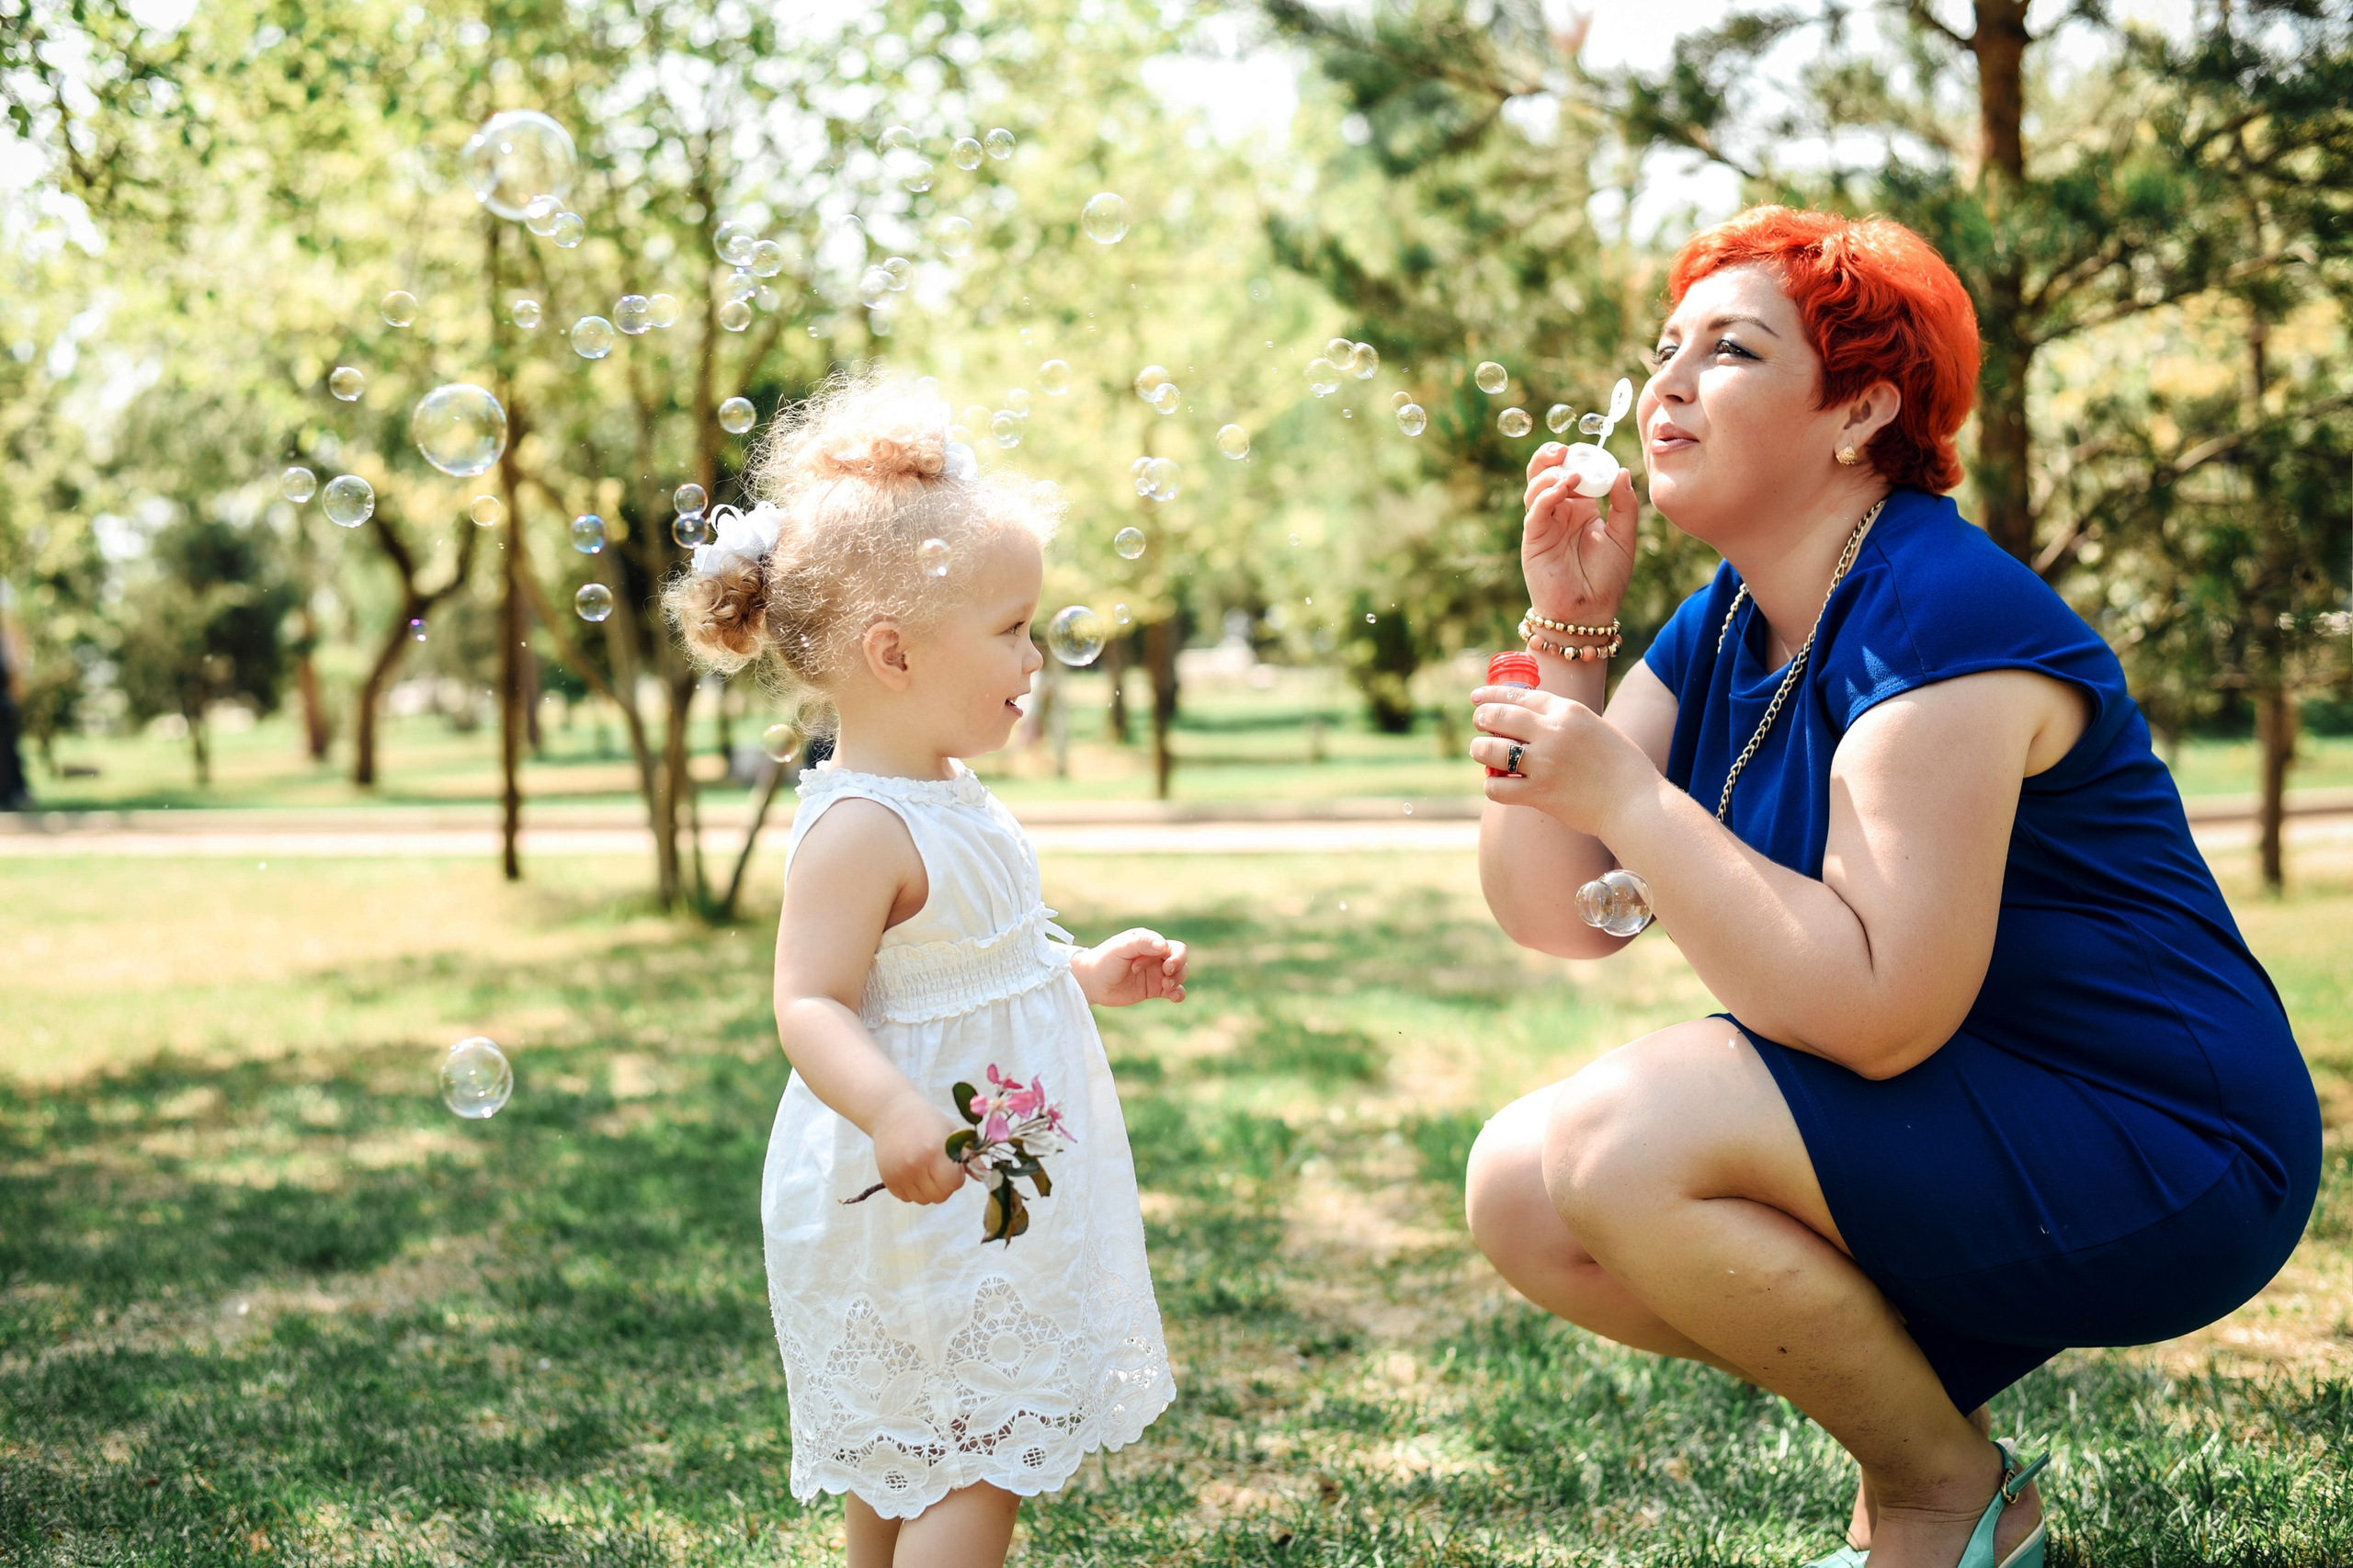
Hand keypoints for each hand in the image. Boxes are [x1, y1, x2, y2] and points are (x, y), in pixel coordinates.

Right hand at [869, 1090, 966, 1203]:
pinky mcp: (887, 1180)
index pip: (953, 1184)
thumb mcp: (951, 1132)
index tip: (952, 1166)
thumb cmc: (926, 1120)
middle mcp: (915, 1166)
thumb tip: (984, 1175)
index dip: (956, 1177)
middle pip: (939, 1196)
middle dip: (944, 1186)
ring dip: (928, 1189)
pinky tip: (911, 1171)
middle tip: (939, 1168)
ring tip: (924, 1168)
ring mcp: (899, 1174)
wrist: (891, 1112)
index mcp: (934, 1151)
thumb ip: (968, 1156)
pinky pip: (907, 1198)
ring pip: (923, 1200)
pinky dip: (912, 1189)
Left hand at [1074, 928, 1188, 1006]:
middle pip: (1181, 960)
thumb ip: (1141, 943)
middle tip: (1166, 976)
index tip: (1163, 966)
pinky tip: (1173, 998)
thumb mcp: (1121, 948)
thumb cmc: (1104, 961)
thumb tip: (1163, 946)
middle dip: (1179, 968)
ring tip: (1165, 987)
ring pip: (1180, 975)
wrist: (1092, 982)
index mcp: (1150, 942)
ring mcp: (1155, 973)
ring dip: (1178, 981)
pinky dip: (1178, 994)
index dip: (1174, 958)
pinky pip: (1173, 991)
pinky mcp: (1154, 989)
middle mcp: (1155, 957)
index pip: (1174, 948)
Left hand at [1470, 683, 1655, 836]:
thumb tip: (1530, 720)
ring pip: (1490, 750)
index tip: (1477, 698)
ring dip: (1479, 750)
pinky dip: (1492, 785)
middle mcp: (1553, 732)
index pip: (1520, 695)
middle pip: (1499, 716)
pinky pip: (1497, 787)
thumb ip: (1564, 721)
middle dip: (1482, 718)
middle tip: (1478, 724)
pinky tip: (1497, 785)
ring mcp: (1544, 763)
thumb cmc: (1620, 767)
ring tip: (1481, 752)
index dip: (1492, 695)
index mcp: (1568, 711)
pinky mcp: (1539, 793)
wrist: (1634, 801)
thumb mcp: (1595, 728)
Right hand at [1522, 447, 1638, 622]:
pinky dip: (1546, 496)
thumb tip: (1622, 471)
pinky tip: (1562, 489)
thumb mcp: (1624, 537)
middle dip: (1550, 457)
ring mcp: (1544, 524)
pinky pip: (1535, 511)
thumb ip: (1625, 505)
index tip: (1588, 449)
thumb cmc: (1607, 580)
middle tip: (1563, 449)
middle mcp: (1560, 513)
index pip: (1573, 473)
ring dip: (1549, 475)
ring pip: (1535, 488)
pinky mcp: (1533, 538)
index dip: (1577, 458)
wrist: (1589, 613)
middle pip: (1546, 474)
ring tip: (1570, 475)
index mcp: (1581, 509)